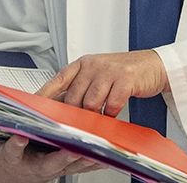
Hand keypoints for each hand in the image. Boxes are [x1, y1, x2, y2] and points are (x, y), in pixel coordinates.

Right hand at [0, 122, 100, 182]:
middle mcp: (34, 164)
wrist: (13, 177)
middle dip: (61, 153)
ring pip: (70, 162)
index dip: (17, 144)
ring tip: (97, 144)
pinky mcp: (65, 168)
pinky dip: (95, 158)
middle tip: (72, 144)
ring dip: (84, 154)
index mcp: (14, 156)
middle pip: (49, 159)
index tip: (20, 136)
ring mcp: (52, 168)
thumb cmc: (1, 156)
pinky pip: (83, 164)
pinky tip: (109, 151)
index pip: (13, 149)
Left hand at [38, 50, 168, 116]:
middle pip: (74, 96)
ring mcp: (109, 71)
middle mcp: (93, 65)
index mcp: (82, 64)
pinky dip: (111, 113)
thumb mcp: (97, 74)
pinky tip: (113, 113)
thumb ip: (81, 87)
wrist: (152, 65)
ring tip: (98, 119)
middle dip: (74, 114)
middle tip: (77, 124)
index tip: (34, 107)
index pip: (58, 80)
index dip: (45, 95)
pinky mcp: (125, 79)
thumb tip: (61, 108)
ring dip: (94, 116)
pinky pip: (112, 104)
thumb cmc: (123, 73)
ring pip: (91, 103)